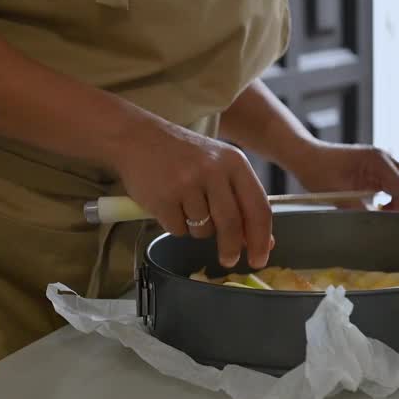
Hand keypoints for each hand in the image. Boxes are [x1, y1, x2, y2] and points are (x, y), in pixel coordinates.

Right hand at [108, 118, 273, 269]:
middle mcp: (213, 170)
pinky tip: (168, 205)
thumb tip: (262, 240)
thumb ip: (240, 199)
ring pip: (203, 230)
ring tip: (184, 205)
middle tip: (228, 260)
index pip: (258, 208)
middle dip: (230, 248)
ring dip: (196, 228)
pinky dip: (175, 225)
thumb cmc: (182, 155)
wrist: (136, 138)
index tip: (259, 260)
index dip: (261, 239)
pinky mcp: (163, 198)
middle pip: (232, 225)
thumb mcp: (218, 167)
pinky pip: (178, 230)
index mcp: (234, 162)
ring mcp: (186, 184)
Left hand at [288, 142, 398, 213]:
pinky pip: (397, 185)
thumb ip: (360, 209)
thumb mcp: (337, 194)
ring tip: (391, 219)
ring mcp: (383, 164)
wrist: (306, 156)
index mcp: (377, 160)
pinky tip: (384, 211)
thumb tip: (378, 226)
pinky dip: (397, 200)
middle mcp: (385, 159)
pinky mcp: (378, 170)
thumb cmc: (317, 171)